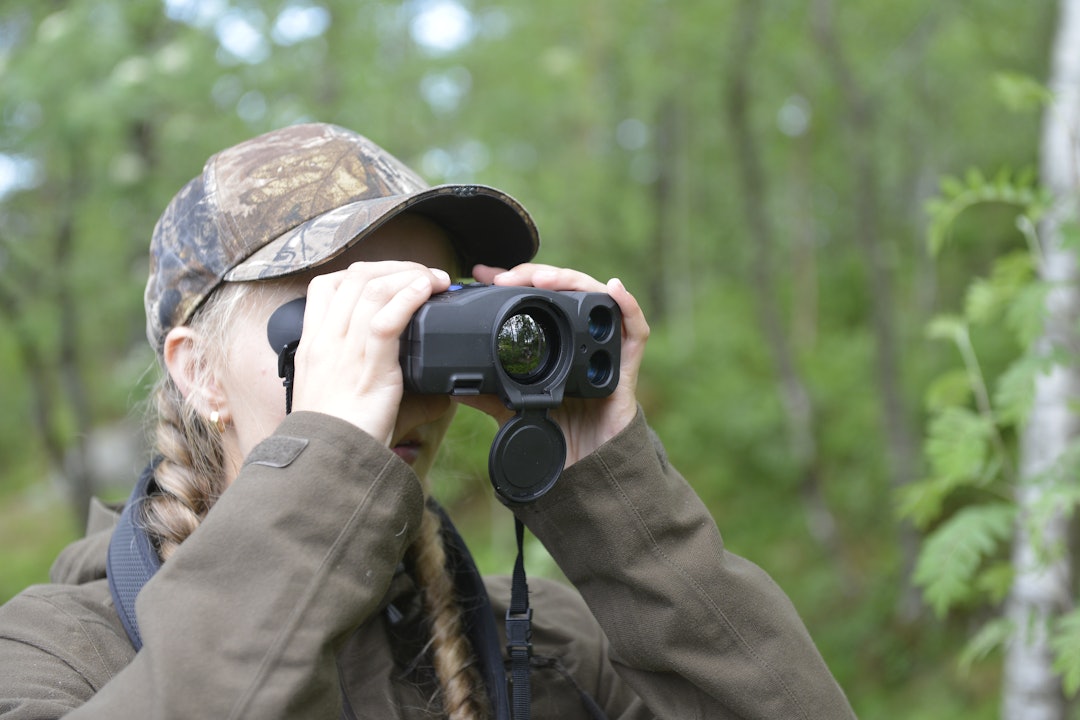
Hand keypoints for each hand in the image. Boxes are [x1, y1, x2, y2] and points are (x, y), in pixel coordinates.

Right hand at [290, 262, 450, 443]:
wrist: (326, 462)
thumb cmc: (336, 435)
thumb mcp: (346, 399)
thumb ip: (380, 383)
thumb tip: (437, 393)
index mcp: (314, 344)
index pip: (327, 286)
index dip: (363, 272)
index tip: (393, 278)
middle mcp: (326, 341)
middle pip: (355, 277)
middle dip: (395, 268)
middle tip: (425, 276)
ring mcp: (344, 352)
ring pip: (372, 289)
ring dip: (409, 276)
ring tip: (435, 281)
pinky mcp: (368, 368)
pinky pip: (386, 320)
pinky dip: (410, 297)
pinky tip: (427, 292)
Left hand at [463, 263, 649, 467]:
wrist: (581, 471)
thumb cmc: (556, 435)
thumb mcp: (513, 410)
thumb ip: (490, 395)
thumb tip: (457, 385)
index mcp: (555, 342)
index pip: (538, 298)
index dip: (516, 279)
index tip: (484, 274)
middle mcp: (581, 339)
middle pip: (566, 291)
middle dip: (536, 276)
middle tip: (506, 278)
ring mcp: (604, 350)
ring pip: (595, 299)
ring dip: (570, 281)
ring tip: (544, 279)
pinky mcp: (625, 367)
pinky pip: (635, 330)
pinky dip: (627, 305)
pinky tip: (612, 288)